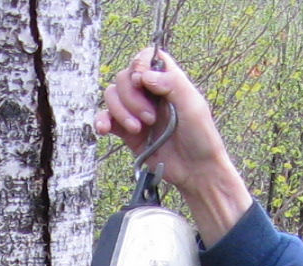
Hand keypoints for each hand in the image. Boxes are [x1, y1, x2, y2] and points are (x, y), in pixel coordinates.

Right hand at [94, 50, 252, 243]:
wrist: (195, 170)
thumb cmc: (201, 137)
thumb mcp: (194, 105)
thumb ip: (172, 83)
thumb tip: (143, 75)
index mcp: (168, 81)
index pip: (146, 57)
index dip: (139, 64)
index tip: (142, 81)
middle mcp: (150, 93)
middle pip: (124, 77)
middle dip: (132, 97)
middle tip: (150, 119)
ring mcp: (136, 111)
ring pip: (112, 96)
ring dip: (121, 112)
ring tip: (138, 130)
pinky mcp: (127, 132)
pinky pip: (106, 119)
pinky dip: (102, 121)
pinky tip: (105, 130)